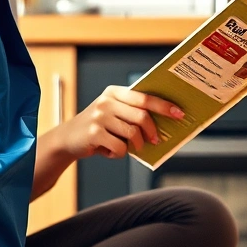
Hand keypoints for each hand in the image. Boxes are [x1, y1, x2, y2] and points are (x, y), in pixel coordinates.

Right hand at [51, 86, 184, 159]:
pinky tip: (110, 151)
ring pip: (132, 133)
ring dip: (135, 145)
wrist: (67, 139)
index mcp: (114, 92)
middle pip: (141, 116)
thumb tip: (163, 123)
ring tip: (129, 147)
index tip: (179, 114)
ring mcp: (99, 117)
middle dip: (152, 131)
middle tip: (156, 140)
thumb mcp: (113, 114)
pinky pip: (120, 147)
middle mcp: (106, 101)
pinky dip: (119, 154)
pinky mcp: (93, 133)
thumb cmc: (98, 127)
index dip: (164, 106)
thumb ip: (132, 113)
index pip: (144, 97)